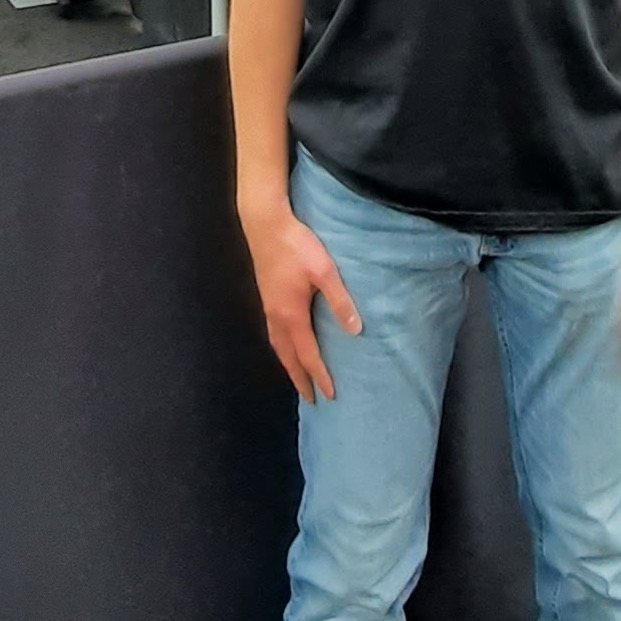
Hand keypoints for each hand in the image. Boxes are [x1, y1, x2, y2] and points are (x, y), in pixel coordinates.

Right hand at [241, 204, 361, 403]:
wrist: (264, 222)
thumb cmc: (296, 245)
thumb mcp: (324, 270)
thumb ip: (340, 300)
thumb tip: (355, 330)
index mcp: (291, 315)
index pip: (307, 354)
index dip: (319, 375)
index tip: (329, 396)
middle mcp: (276, 316)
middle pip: (287, 356)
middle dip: (299, 378)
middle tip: (310, 398)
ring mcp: (268, 306)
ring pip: (277, 345)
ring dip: (288, 364)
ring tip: (298, 377)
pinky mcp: (266, 295)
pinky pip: (273, 333)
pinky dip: (281, 347)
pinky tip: (287, 342)